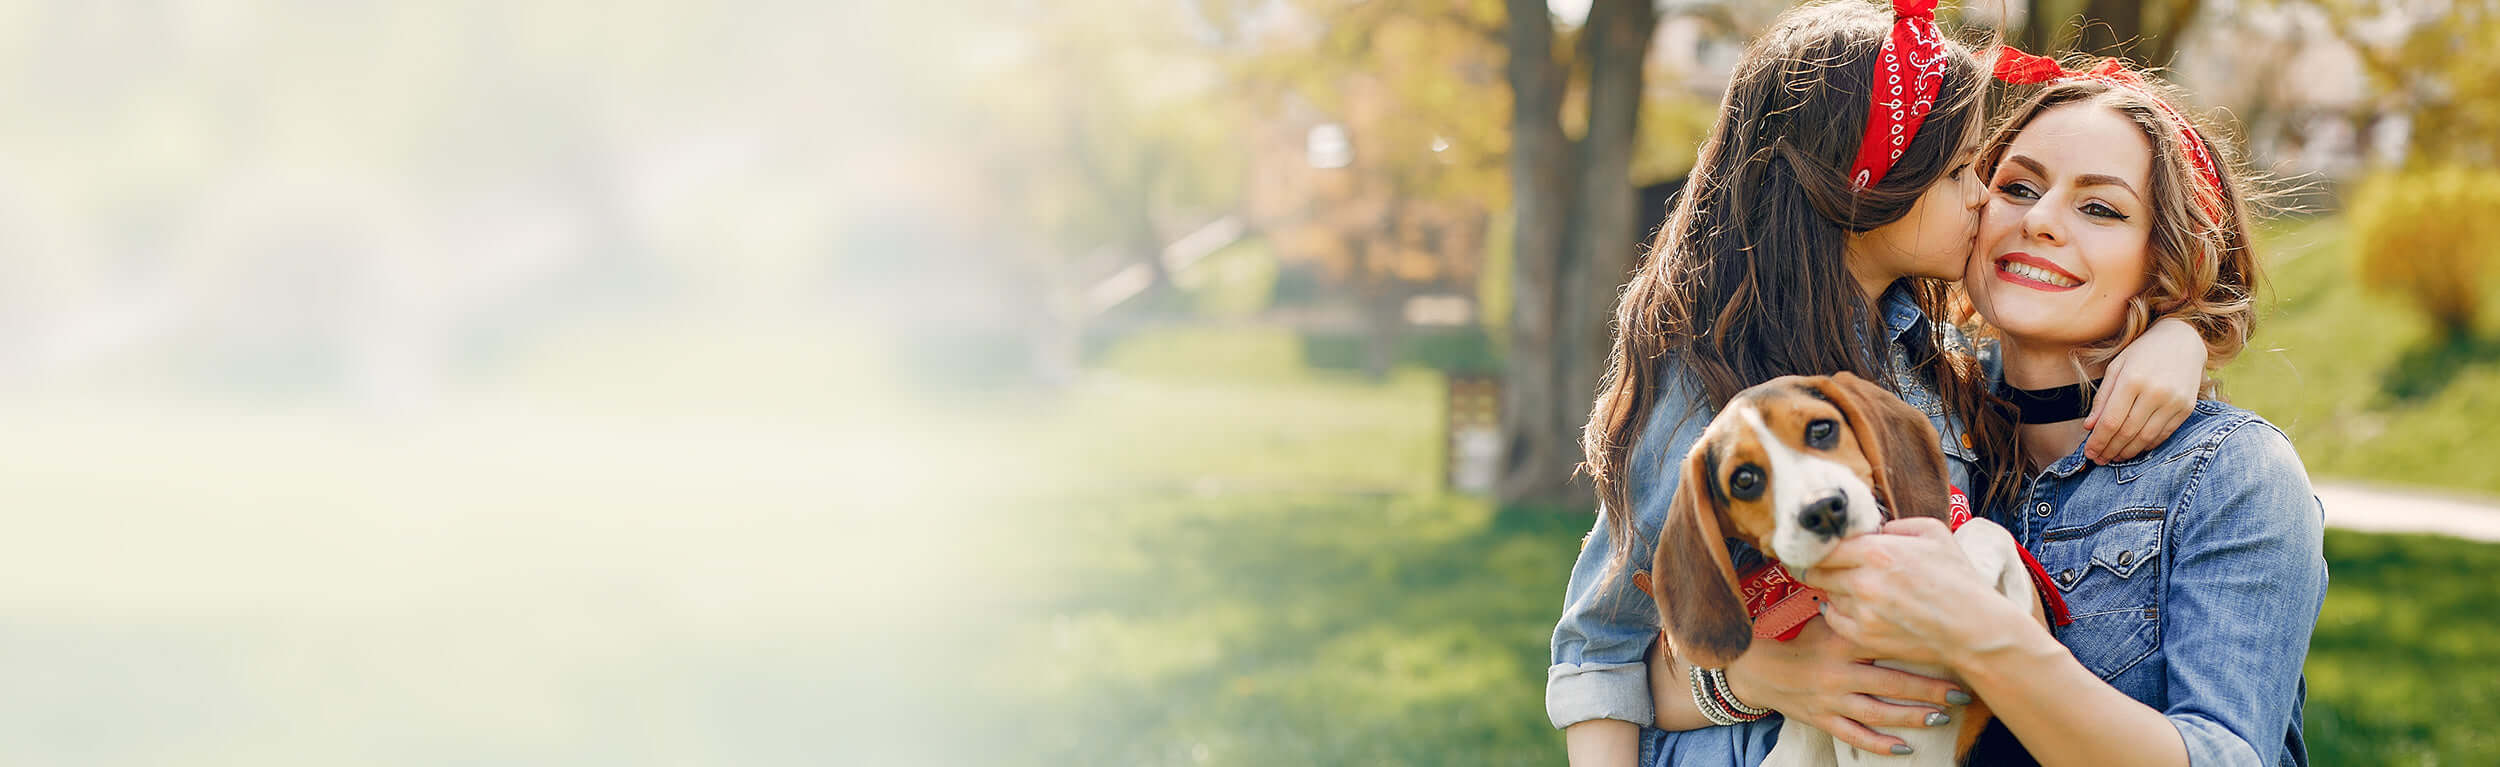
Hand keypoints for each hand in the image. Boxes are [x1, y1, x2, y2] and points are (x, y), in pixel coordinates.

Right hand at [1719, 615, 1963, 754]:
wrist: (1752, 666)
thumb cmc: (1794, 638)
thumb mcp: (1820, 618)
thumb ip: (1853, 610)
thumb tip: (1889, 586)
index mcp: (1840, 641)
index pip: (1886, 642)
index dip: (1919, 647)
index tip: (1950, 647)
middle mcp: (1837, 672)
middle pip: (1891, 683)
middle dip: (1930, 689)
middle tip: (1962, 692)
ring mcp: (1829, 699)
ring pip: (1878, 712)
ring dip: (1912, 716)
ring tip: (1942, 717)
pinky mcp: (1821, 719)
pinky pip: (1854, 736)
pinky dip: (1880, 745)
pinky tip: (1905, 748)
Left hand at [1800, 518, 2020, 666]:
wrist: (1975, 629)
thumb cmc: (1958, 580)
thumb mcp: (1934, 534)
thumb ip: (1895, 526)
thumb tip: (1872, 530)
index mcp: (1877, 551)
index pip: (1823, 546)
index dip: (1820, 546)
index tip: (1822, 547)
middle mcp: (1863, 582)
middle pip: (1816, 571)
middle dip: (1823, 566)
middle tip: (1834, 567)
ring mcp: (1862, 613)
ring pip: (1826, 594)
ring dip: (1836, 589)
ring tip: (1861, 589)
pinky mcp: (1864, 637)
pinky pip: (1833, 619)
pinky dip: (1840, 612)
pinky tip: (1858, 607)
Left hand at [2085, 317, 2205, 462]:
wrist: (2183, 339)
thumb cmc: (2143, 353)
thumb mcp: (2116, 367)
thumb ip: (2102, 398)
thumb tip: (2089, 427)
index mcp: (2132, 379)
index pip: (2111, 421)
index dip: (2098, 441)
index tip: (2088, 452)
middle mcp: (2155, 392)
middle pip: (2127, 432)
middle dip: (2110, 450)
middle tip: (2099, 460)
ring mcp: (2174, 401)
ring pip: (2146, 437)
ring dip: (2128, 452)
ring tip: (2114, 458)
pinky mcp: (2187, 408)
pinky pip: (2164, 434)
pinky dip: (2148, 445)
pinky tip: (2135, 449)